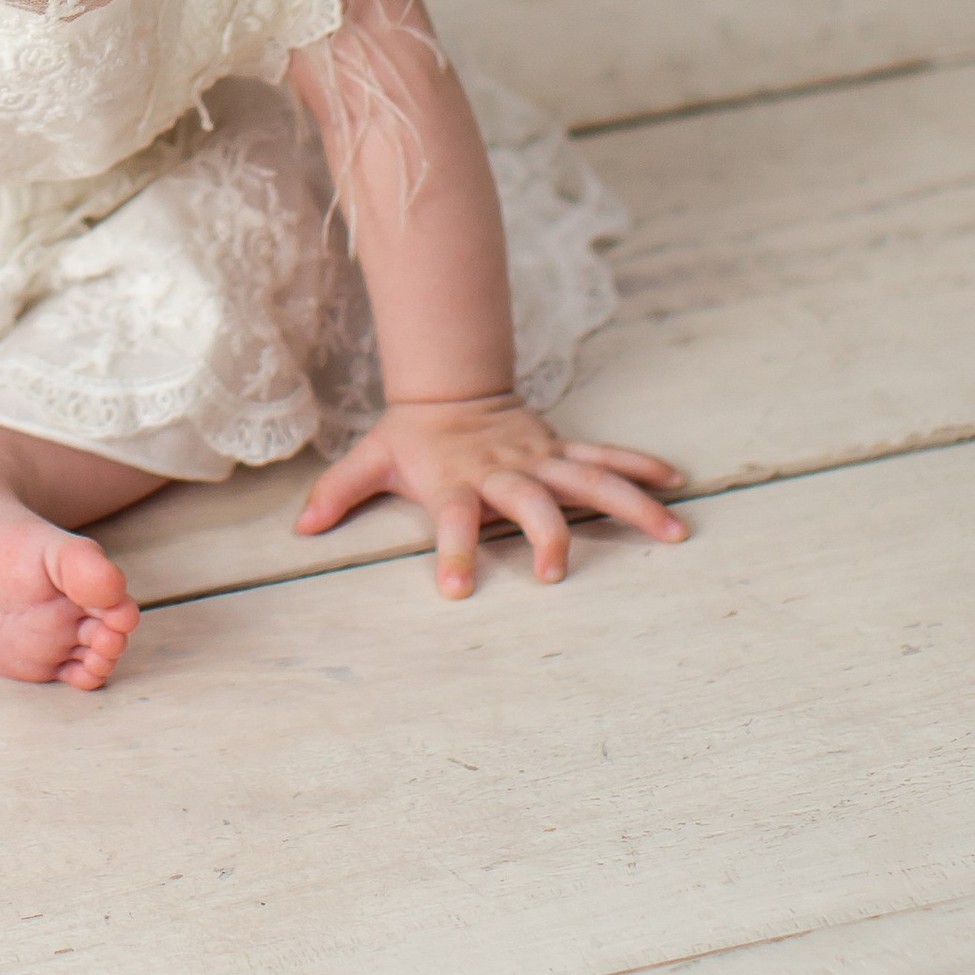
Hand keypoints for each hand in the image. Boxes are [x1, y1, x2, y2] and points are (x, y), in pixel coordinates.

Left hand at [297, 393, 687, 598]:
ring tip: (671, 531)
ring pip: (587, 480)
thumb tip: (299, 528)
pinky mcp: (560, 449)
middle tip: (555, 574)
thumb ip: (338, 492)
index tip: (455, 589)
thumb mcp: (371, 458)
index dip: (453, 551)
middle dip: (545, 536)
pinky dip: (639, 468)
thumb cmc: (412, 435)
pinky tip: (675, 484)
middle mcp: (503, 470)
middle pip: (530, 503)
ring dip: (628, 504)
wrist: (450, 384)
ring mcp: (538, 458)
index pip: (452, 518)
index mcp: (456, 479)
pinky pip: (604, 458)